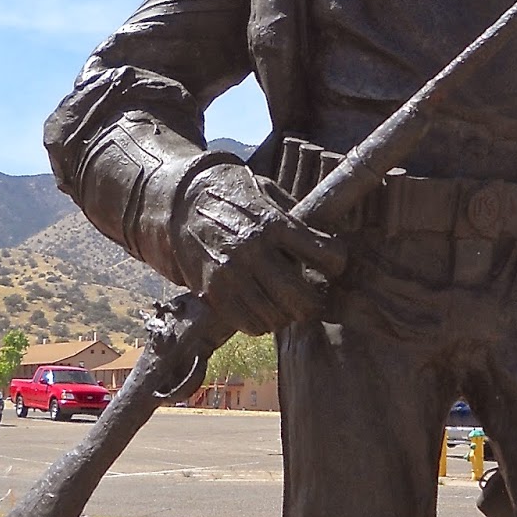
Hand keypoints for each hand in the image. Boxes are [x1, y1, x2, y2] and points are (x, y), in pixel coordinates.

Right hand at [174, 163, 345, 333]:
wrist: (180, 202)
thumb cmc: (234, 197)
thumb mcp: (268, 192)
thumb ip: (297, 216)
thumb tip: (329, 236)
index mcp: (274, 222)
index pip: (326, 255)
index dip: (336, 262)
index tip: (331, 263)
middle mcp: (253, 249)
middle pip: (301, 297)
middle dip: (313, 302)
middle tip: (312, 298)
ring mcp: (231, 273)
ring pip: (277, 317)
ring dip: (287, 315)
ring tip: (285, 305)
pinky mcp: (213, 291)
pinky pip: (249, 324)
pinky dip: (262, 324)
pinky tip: (263, 310)